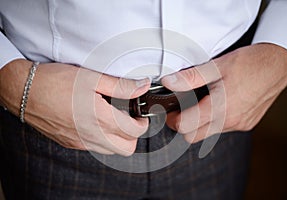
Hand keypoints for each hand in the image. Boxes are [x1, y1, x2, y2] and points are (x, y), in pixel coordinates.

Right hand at [0, 59, 149, 155]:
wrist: (23, 91)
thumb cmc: (56, 82)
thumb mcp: (92, 78)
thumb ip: (121, 85)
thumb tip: (142, 86)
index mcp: (100, 120)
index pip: (134, 132)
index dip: (142, 123)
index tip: (140, 114)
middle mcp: (91, 136)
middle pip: (126, 148)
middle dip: (133, 135)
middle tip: (129, 118)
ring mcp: (79, 142)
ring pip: (110, 151)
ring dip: (118, 138)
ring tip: (113, 119)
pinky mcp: (69, 142)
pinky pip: (94, 148)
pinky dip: (102, 139)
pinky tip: (96, 122)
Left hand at [161, 43, 286, 142]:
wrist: (279, 63)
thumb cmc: (251, 63)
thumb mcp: (217, 66)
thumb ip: (190, 77)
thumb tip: (169, 82)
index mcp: (220, 107)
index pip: (185, 127)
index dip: (172, 120)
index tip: (170, 111)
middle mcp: (230, 120)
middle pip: (194, 137)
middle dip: (182, 126)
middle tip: (180, 110)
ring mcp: (239, 124)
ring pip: (209, 134)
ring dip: (199, 124)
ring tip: (199, 104)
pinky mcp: (246, 123)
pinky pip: (223, 129)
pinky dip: (214, 121)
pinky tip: (217, 104)